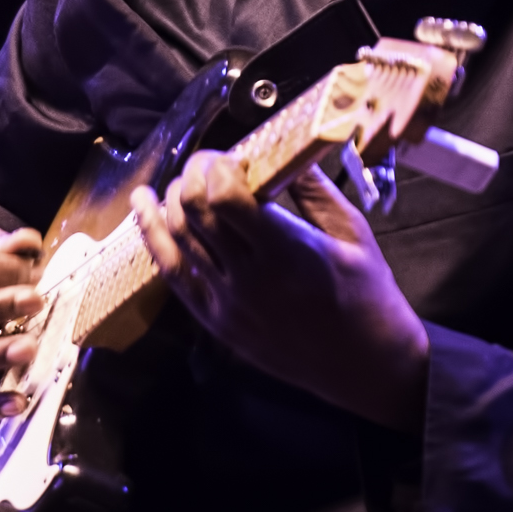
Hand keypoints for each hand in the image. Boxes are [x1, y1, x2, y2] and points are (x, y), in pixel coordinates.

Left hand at [134, 153, 428, 433]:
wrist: (366, 366)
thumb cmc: (369, 295)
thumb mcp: (353, 232)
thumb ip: (313, 188)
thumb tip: (282, 145)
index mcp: (286, 251)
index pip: (224, 198)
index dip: (215, 166)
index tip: (227, 155)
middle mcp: (249, 278)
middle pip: (193, 212)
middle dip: (192, 176)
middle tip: (208, 165)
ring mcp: (227, 303)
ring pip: (176, 238)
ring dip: (171, 200)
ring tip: (183, 181)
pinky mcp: (216, 322)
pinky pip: (172, 273)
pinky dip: (152, 236)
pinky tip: (144, 207)